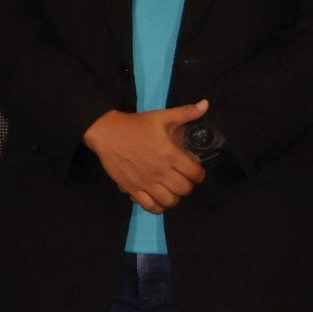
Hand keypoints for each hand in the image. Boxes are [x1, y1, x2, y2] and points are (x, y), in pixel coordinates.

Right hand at [84, 100, 210, 213]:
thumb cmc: (136, 125)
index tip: (196, 171)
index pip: (194, 173)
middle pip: (184, 189)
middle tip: (184, 180)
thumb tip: (205, 105)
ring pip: (169, 201)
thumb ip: (186, 113)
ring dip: (175, 197)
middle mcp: (160, 171)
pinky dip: (158, 207)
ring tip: (172, 190)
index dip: (199, 174)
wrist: (107, 133)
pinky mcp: (133, 189)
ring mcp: (146, 182)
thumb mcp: (162, 116)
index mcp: (170, 154)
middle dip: (188, 186)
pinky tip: (159, 199)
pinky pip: (150, 206)